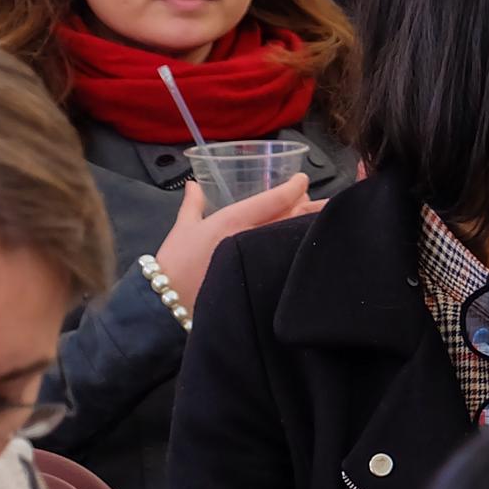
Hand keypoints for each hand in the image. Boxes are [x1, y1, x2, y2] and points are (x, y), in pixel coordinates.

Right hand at [151, 173, 320, 320]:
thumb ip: (192, 204)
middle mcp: (250, 239)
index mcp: (232, 221)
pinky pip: (285, 260)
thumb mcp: (182, 230)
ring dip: (308, 226)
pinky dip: (297, 251)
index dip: (293, 187)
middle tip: (318, 200)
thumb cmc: (173, 267)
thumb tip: (194, 185)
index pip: (273, 199)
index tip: (302, 180)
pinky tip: (306, 250)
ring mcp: (258, 261)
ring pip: (292, 237)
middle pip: (291, 216)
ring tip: (322, 219)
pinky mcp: (262, 282)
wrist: (166, 308)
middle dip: (308, 205)